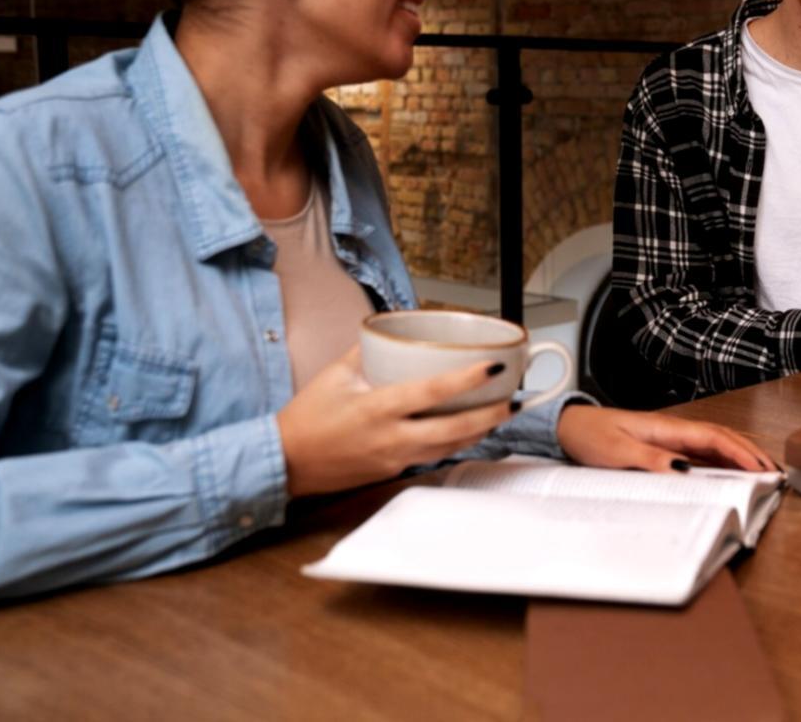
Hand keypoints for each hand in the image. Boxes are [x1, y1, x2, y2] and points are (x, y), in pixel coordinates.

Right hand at [275, 345, 514, 496]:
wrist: (286, 463)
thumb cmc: (307, 417)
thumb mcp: (335, 373)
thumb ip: (368, 349)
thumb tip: (394, 328)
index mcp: (377, 408)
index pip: (432, 392)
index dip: (467, 380)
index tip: (493, 367)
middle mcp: (391, 437)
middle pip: (454, 430)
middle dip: (491, 416)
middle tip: (514, 400)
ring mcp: (394, 459)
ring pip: (450, 447)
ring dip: (479, 431)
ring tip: (502, 412)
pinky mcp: (393, 472)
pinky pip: (433, 457)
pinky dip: (456, 443)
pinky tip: (469, 430)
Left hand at [557, 406, 777, 472]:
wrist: (571, 426)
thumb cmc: (591, 436)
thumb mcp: (617, 452)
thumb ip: (650, 460)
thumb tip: (684, 471)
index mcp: (667, 427)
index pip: (714, 438)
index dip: (741, 454)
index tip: (761, 470)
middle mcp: (674, 429)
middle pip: (723, 439)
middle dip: (751, 454)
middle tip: (775, 474)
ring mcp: (671, 437)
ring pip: (715, 445)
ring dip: (740, 456)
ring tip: (762, 473)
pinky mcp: (665, 446)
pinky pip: (701, 452)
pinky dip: (721, 461)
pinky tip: (730, 472)